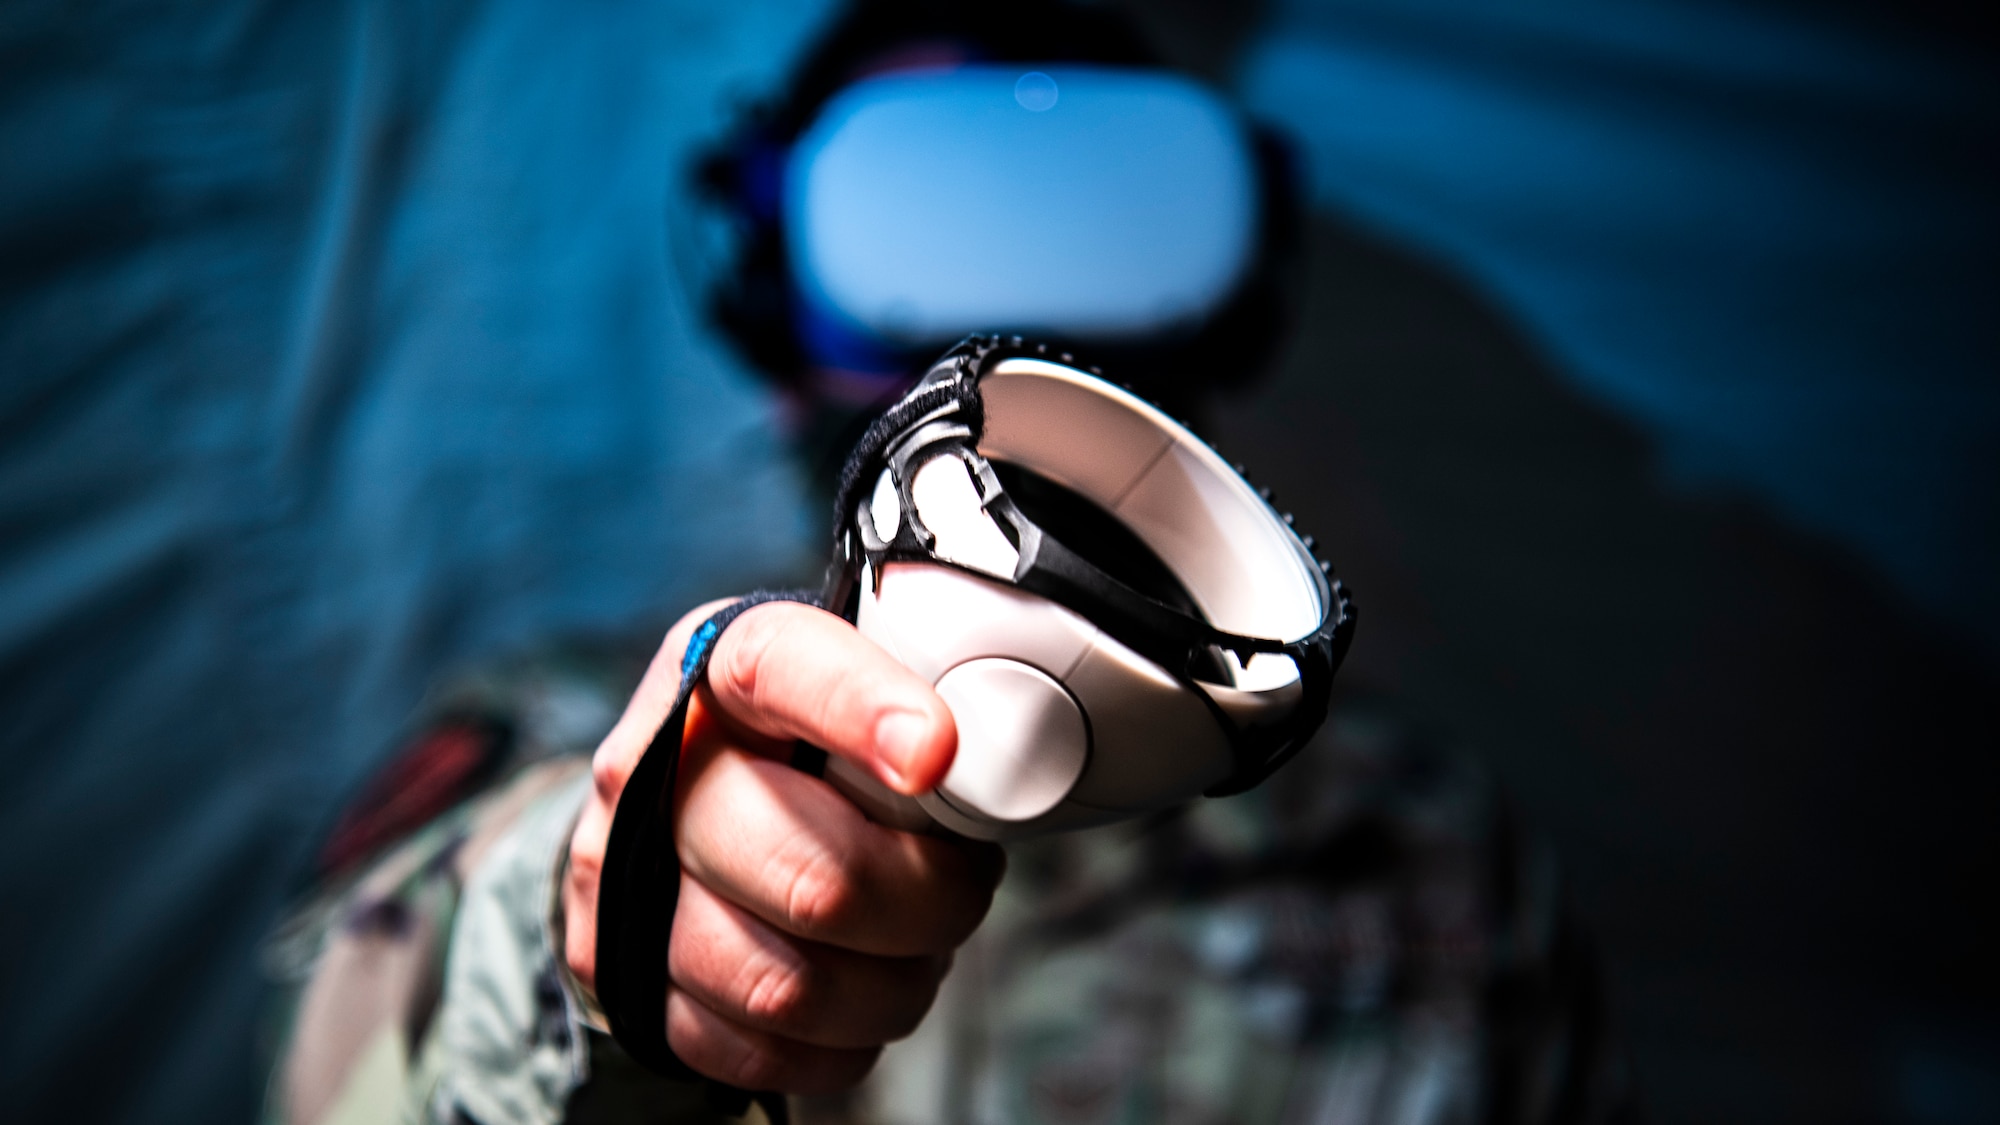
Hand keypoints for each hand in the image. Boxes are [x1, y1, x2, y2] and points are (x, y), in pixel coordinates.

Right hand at [563, 600, 1004, 1093]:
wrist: (671, 799)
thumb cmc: (798, 737)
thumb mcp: (852, 676)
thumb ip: (917, 692)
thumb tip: (1006, 770)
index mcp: (723, 663)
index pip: (784, 668)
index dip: (864, 712)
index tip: (937, 755)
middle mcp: (658, 769)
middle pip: (818, 878)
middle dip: (931, 903)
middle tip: (960, 882)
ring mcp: (628, 882)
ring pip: (791, 987)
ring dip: (891, 983)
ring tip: (914, 941)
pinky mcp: (630, 979)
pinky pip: (759, 1049)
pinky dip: (838, 1038)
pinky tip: (856, 985)